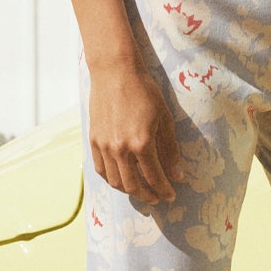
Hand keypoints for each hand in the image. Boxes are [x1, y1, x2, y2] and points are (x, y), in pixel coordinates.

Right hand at [88, 58, 180, 203]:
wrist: (115, 73)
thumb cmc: (145, 92)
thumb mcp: (165, 119)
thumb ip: (170, 150)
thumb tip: (177, 175)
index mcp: (142, 143)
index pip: (154, 177)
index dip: (164, 190)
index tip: (171, 195)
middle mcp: (120, 149)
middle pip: (133, 185)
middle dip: (148, 195)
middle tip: (158, 198)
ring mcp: (104, 146)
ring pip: (115, 181)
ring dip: (129, 190)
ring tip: (141, 190)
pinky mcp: (93, 141)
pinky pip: (101, 169)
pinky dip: (112, 179)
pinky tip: (122, 179)